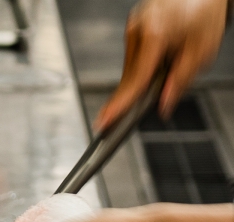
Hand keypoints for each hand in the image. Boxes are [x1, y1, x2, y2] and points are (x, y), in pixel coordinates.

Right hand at [95, 0, 227, 130]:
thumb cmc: (206, 11)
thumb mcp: (202, 51)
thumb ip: (181, 80)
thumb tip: (164, 104)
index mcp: (155, 34)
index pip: (135, 80)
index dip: (120, 104)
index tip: (105, 121)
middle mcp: (138, 28)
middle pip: (131, 75)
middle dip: (141, 91)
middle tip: (146, 102)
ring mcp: (133, 26)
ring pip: (132, 66)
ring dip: (146, 75)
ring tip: (171, 61)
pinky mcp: (134, 26)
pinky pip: (134, 54)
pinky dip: (145, 63)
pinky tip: (161, 56)